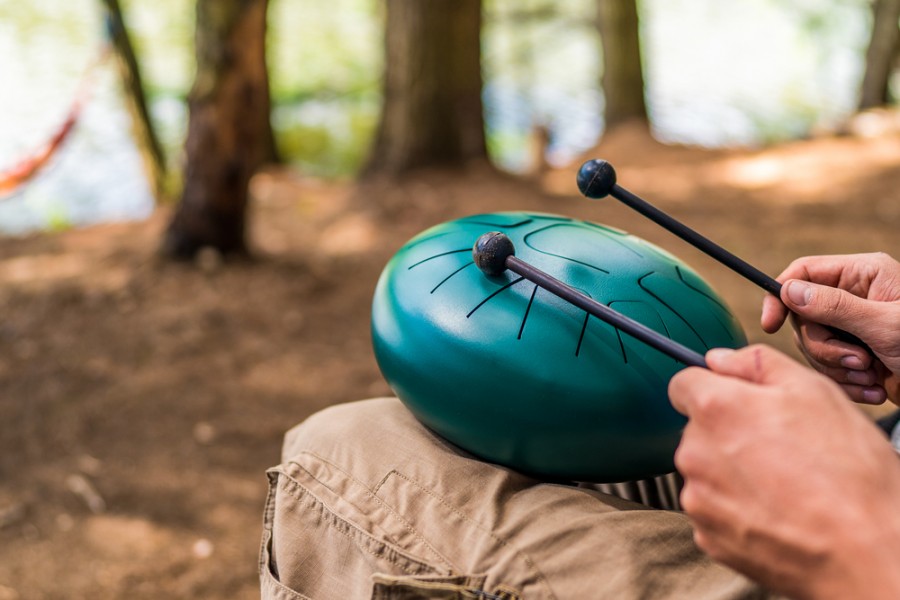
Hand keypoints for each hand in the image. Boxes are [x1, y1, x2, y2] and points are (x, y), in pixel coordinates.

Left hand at [669, 345, 899, 599]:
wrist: (864, 553)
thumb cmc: (847, 473)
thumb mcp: (814, 390)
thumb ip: (756, 363)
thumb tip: (719, 359)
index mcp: (715, 410)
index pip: (683, 384)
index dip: (713, 387)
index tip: (738, 401)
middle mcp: (694, 453)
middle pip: (698, 430)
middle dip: (729, 432)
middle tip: (781, 446)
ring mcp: (698, 499)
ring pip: (706, 471)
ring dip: (733, 472)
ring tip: (785, 484)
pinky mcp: (708, 537)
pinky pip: (714, 510)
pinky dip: (738, 509)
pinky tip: (777, 511)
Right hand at [760, 253, 899, 403]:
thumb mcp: (885, 325)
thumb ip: (834, 306)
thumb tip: (789, 291)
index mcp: (863, 275)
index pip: (803, 273)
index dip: (781, 296)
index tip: (770, 323)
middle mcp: (855, 297)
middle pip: (804, 317)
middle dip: (824, 347)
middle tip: (855, 360)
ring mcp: (855, 327)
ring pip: (814, 346)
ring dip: (838, 368)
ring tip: (872, 376)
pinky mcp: (858, 354)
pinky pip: (830, 367)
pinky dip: (849, 383)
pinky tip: (875, 388)